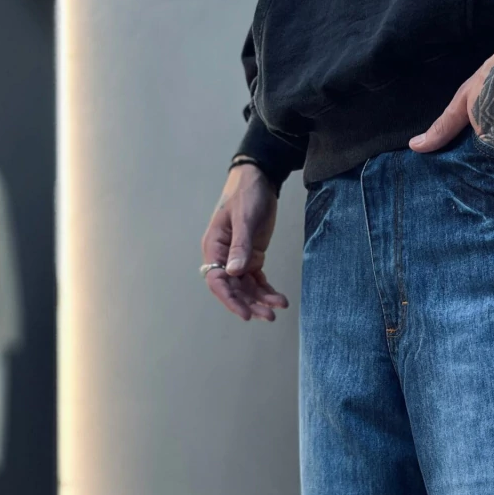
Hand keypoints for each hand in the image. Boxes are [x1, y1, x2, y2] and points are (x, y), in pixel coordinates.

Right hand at [200, 163, 288, 321]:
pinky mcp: (252, 257)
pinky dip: (267, 290)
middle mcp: (223, 257)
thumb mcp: (244, 219)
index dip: (230, 300)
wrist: (260, 178)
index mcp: (214, 247)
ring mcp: (237, 258)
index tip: (246, 314)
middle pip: (234, 289)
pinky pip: (257, 280)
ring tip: (278, 309)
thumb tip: (233, 272)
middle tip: (269, 316)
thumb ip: (240, 246)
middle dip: (250, 304)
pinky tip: (279, 299)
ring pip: (247, 288)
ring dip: (261, 300)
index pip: (217, 281)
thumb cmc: (246, 194)